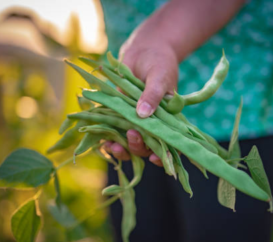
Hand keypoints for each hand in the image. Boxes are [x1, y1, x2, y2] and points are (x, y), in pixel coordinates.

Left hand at [104, 41, 177, 166]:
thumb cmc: (159, 63)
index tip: (154, 158)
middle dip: (137, 147)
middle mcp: (152, 125)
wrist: (144, 51)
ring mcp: (136, 121)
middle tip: (132, 135)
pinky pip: (115, 131)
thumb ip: (153, 95)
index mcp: (168, 121)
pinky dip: (108, 137)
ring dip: (121, 148)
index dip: (163, 157)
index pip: (169, 145)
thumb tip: (142, 114)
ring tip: (112, 145)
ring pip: (129, 143)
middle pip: (146, 147)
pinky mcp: (120, 115)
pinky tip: (103, 138)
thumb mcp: (159, 77)